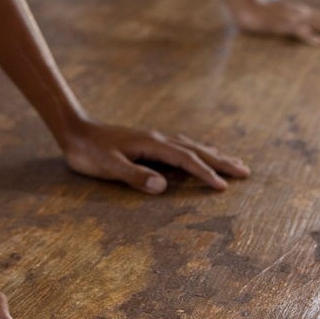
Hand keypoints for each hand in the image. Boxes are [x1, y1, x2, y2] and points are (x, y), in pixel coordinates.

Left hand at [60, 119, 250, 192]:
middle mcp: (157, 139)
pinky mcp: (149, 142)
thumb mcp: (108, 166)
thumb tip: (163, 186)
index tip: (223, 187)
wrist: (74, 131)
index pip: (185, 160)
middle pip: (196, 150)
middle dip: (221, 161)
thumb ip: (135, 176)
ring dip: (213, 154)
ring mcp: (154, 139)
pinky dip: (198, 151)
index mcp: (151, 144)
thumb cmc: (88, 152)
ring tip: (233, 162)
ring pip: (191, 146)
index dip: (205, 173)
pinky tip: (200, 152)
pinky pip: (182, 146)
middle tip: (246, 172)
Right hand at [235, 0, 319, 44]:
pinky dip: (309, 36)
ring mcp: (295, 18)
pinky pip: (298, 31)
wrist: (246, 6)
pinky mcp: (283, 25)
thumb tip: (314, 32)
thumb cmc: (265, 14)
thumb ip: (300, 23)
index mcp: (306, 12)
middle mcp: (305, 14)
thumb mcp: (286, 17)